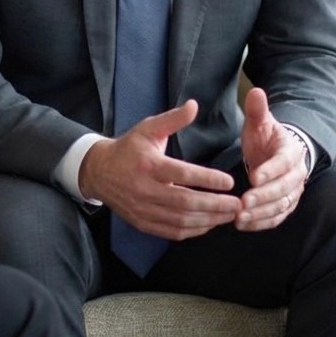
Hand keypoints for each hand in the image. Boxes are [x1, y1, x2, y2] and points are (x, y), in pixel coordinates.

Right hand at [79, 100, 241, 239]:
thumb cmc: (128, 148)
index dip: (207, 179)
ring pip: (180, 220)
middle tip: (237, 204)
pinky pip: (171, 231)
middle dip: (214, 205)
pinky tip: (209, 224)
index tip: (228, 182)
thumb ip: (173, 119)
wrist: (98, 171)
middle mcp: (144, 189)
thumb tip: (194, 105)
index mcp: (148, 164)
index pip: (182, 174)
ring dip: (208, 220)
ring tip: (229, 214)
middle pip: (184, 202)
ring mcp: (142, 209)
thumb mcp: (148, 128)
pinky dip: (193, 231)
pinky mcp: (142, 222)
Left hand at [236, 87, 308, 230]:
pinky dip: (262, 222)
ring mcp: (293, 192)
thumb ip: (257, 110)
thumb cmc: (266, 136)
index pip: (284, 163)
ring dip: (261, 213)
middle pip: (284, 188)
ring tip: (239, 217)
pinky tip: (244, 225)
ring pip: (281, 206)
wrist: (279, 152)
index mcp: (291, 151)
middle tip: (243, 202)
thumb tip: (256, 91)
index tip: (253, 177)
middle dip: (264, 196)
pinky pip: (277, 217)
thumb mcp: (260, 122)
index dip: (270, 170)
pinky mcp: (286, 205)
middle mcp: (297, 174)